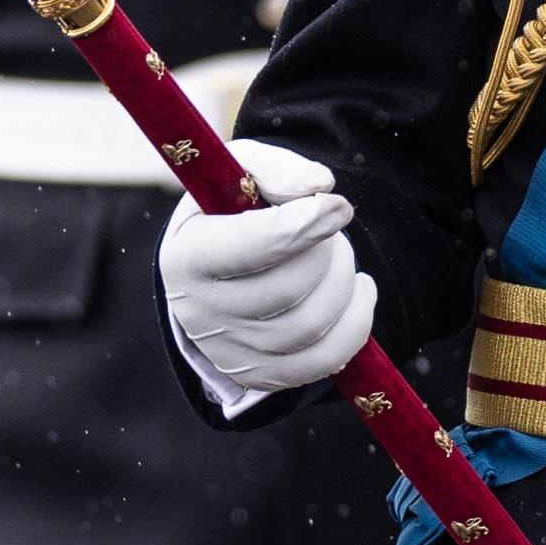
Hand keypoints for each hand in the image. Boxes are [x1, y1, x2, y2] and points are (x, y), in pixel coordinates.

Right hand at [160, 138, 375, 395]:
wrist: (216, 268)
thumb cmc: (232, 212)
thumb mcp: (244, 175)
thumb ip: (279, 169)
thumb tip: (321, 187)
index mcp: (188, 255)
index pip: (253, 245)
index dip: (305, 225)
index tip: (339, 206)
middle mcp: (198, 310)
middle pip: (289, 288)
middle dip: (329, 252)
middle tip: (332, 229)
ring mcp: (226, 351)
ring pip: (311, 326)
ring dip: (344, 284)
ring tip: (341, 259)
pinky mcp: (257, 375)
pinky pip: (323, 362)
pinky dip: (355, 325)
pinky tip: (357, 294)